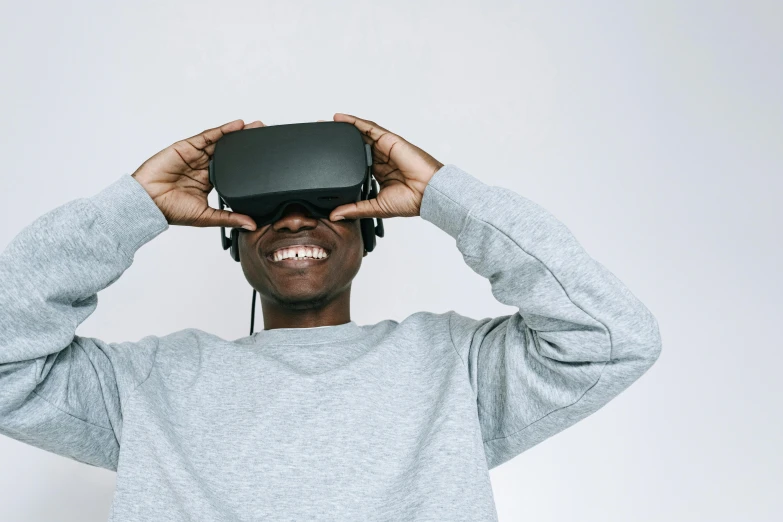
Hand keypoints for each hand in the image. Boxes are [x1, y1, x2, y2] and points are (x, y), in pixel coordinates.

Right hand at [131, 119, 264, 229]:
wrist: (146, 203)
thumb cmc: (170, 211)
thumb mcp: (207, 217)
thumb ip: (230, 218)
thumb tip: (252, 225)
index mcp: (209, 182)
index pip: (232, 170)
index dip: (247, 164)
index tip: (265, 162)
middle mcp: (203, 167)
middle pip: (229, 152)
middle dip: (246, 144)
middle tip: (264, 137)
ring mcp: (195, 156)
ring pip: (220, 142)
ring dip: (238, 134)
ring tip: (256, 128)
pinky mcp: (186, 147)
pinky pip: (208, 136)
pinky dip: (223, 130)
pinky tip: (238, 126)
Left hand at [326, 114, 443, 220]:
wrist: (428, 193)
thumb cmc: (411, 201)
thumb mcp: (375, 207)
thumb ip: (355, 209)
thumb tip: (334, 215)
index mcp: (378, 173)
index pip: (355, 162)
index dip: (341, 158)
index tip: (324, 158)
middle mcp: (381, 159)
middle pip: (356, 145)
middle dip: (338, 140)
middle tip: (319, 135)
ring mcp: (385, 148)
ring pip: (361, 134)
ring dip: (344, 128)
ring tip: (325, 123)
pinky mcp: (389, 140)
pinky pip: (369, 127)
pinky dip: (354, 122)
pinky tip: (340, 118)